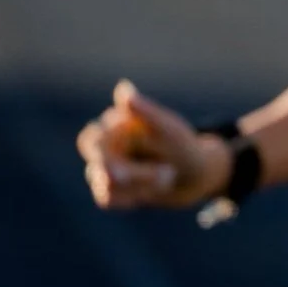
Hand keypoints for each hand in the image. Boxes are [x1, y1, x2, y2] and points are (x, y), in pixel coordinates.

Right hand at [77, 80, 226, 209]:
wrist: (194, 174)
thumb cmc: (181, 145)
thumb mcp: (169, 129)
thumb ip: (145, 112)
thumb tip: (122, 87)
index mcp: (115, 126)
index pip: (93, 137)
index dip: (102, 150)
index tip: (122, 158)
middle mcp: (103, 147)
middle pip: (96, 163)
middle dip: (118, 172)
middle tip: (142, 176)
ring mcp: (102, 170)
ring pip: (106, 183)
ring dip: (142, 183)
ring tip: (169, 174)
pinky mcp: (108, 191)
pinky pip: (109, 199)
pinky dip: (136, 195)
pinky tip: (155, 187)